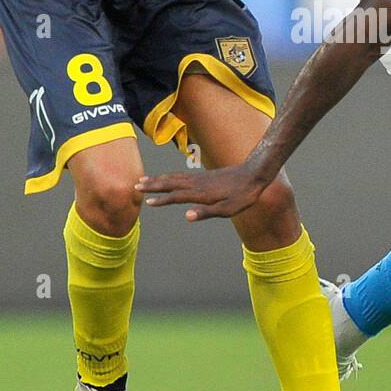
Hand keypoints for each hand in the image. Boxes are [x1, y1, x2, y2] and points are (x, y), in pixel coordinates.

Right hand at [135, 165, 265, 221]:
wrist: (254, 174)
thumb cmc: (243, 196)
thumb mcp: (228, 209)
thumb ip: (207, 213)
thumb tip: (187, 216)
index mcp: (201, 193)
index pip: (176, 196)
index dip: (162, 199)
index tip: (147, 202)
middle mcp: (197, 183)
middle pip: (170, 183)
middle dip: (153, 185)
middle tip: (136, 185)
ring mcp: (200, 178)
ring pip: (174, 178)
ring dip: (158, 179)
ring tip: (145, 179)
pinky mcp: (204, 176)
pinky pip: (181, 175)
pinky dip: (170, 176)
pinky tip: (167, 178)